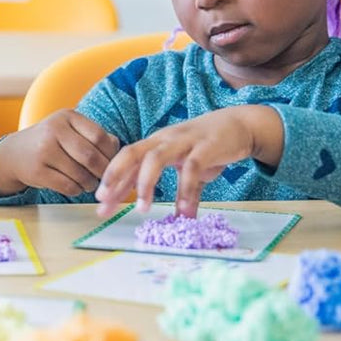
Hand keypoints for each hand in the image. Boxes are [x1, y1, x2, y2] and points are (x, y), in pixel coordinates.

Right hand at [0, 110, 119, 198]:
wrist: (15, 153)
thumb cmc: (51, 141)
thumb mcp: (70, 130)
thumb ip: (95, 135)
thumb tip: (119, 150)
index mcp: (67, 116)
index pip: (99, 136)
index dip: (110, 154)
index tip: (114, 164)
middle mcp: (54, 130)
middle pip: (90, 156)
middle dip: (102, 172)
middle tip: (106, 179)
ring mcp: (44, 150)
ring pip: (80, 174)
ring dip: (90, 183)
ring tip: (90, 183)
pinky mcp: (37, 171)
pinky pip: (67, 186)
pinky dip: (77, 190)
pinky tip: (75, 186)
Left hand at [95, 106, 278, 217]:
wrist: (240, 124)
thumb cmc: (208, 146)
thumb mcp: (187, 168)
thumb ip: (178, 191)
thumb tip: (169, 216)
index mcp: (155, 144)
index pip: (126, 161)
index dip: (112, 181)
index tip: (100, 204)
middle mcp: (164, 140)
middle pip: (132, 153)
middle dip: (116, 176)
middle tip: (105, 200)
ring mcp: (184, 141)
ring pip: (156, 158)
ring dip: (146, 183)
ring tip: (143, 210)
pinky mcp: (207, 146)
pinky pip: (192, 168)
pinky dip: (186, 189)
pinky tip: (185, 211)